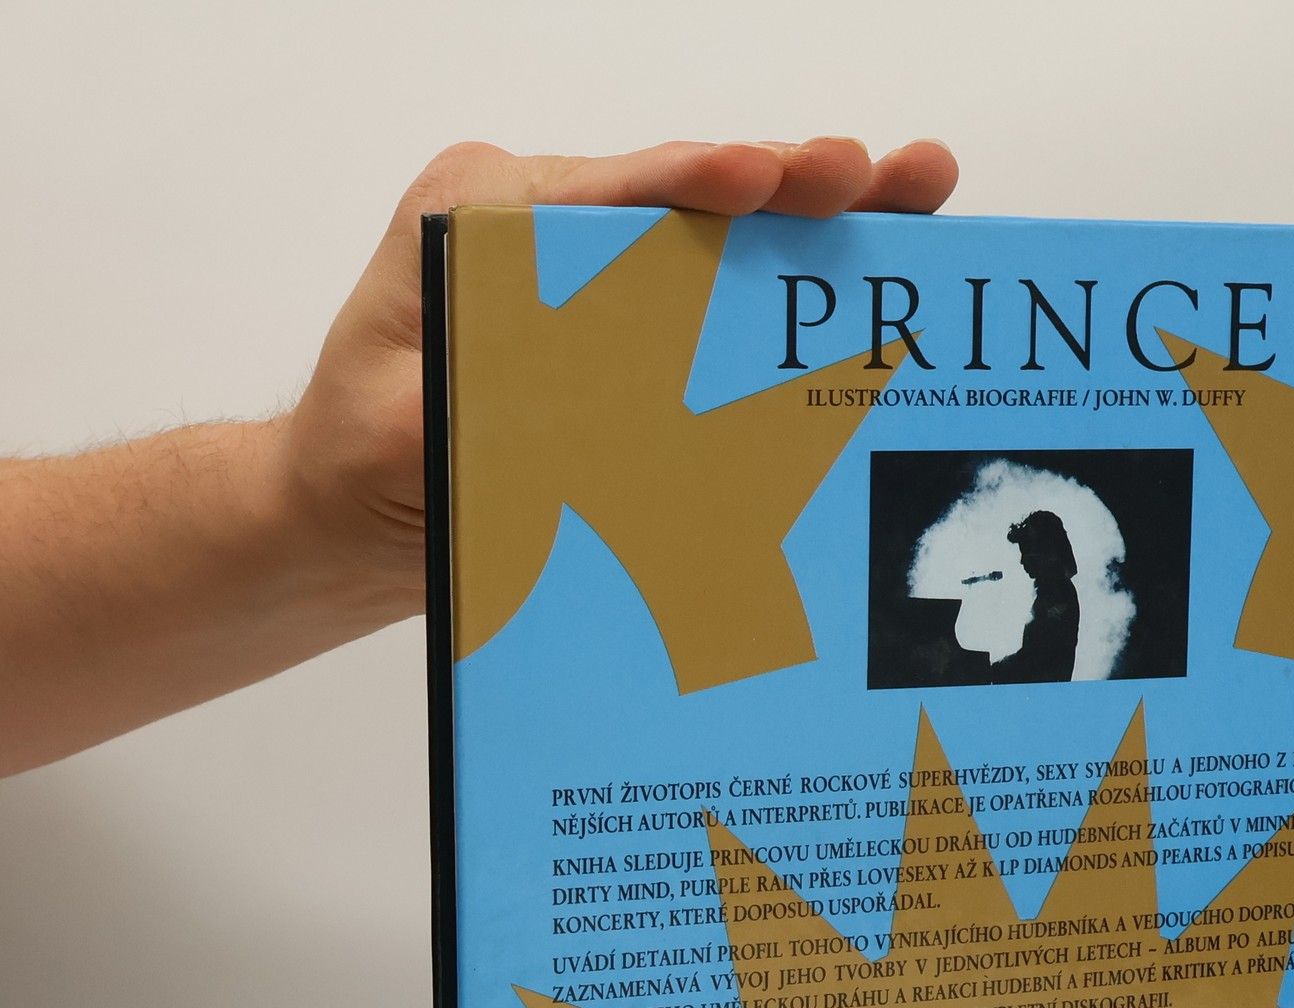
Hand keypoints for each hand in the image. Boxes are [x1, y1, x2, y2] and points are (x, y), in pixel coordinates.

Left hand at [281, 136, 959, 620]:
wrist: (347, 514)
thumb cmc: (358, 466)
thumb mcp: (398, 439)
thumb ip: (473, 410)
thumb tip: (570, 411)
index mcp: (481, 221)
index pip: (607, 193)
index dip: (695, 183)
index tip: (762, 180)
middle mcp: (542, 228)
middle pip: (686, 197)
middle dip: (791, 185)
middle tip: (885, 177)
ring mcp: (591, 274)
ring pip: (718, 239)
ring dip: (819, 225)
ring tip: (915, 197)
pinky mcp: (623, 327)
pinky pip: (717, 297)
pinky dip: (796, 289)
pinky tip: (874, 276)